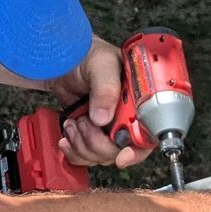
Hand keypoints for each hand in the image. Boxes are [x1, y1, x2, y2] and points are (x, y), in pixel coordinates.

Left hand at [51, 38, 147, 169]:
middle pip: (122, 151)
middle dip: (99, 144)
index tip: (122, 155)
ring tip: (75, 123)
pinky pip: (86, 156)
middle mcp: (127, 118)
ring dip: (83, 145)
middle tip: (85, 122)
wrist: (61, 60)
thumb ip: (105, 88)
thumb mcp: (101, 64)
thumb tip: (104, 118)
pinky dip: (74, 151)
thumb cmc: (87, 54)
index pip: (148, 135)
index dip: (137, 150)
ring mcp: (109, 128)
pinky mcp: (92, 134)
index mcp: (139, 102)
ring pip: (102, 156)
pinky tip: (68, 134)